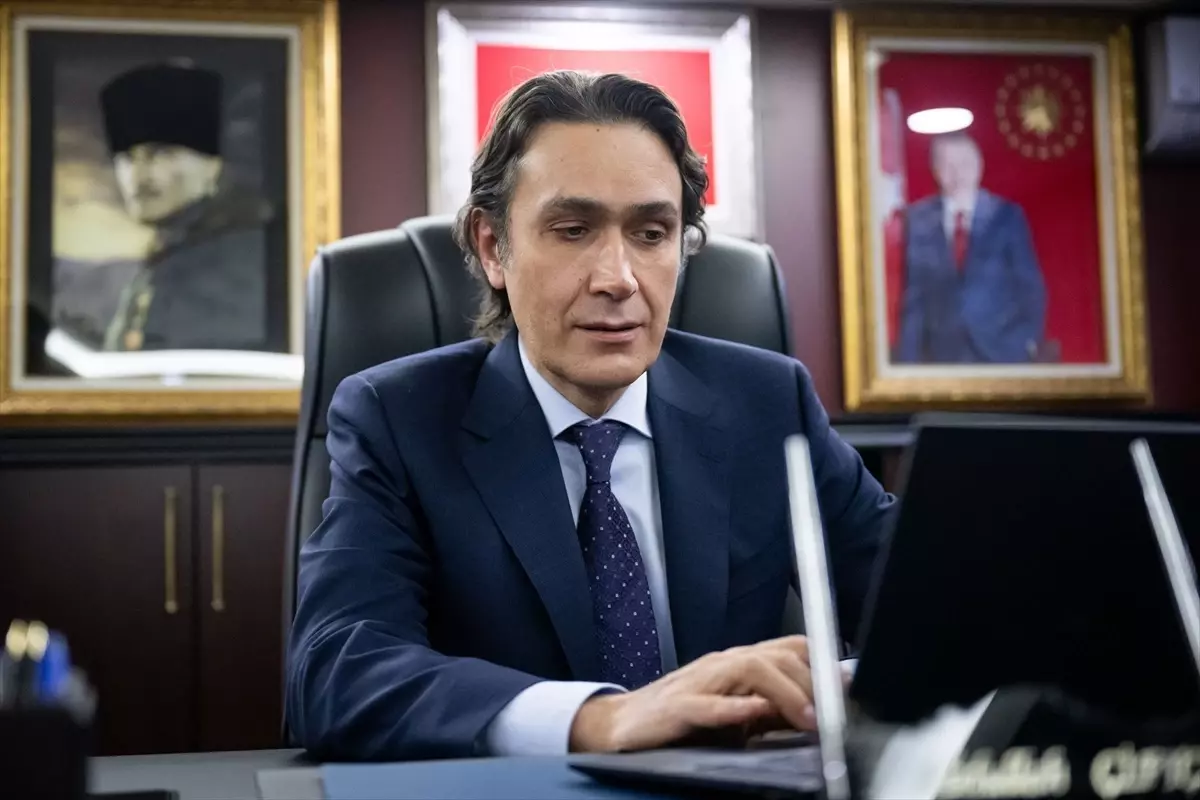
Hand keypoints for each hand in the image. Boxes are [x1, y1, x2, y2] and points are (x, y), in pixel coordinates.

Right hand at [569, 635, 819, 752]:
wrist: (623, 725)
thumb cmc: (681, 719)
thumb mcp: (735, 714)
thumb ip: (772, 709)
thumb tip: (818, 712)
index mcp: (739, 664)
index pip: (789, 648)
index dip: (824, 663)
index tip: (850, 687)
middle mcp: (723, 664)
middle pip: (776, 656)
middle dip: (811, 681)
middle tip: (834, 713)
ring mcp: (699, 682)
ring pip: (749, 669)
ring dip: (785, 693)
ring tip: (808, 719)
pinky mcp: (676, 707)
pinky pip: (707, 704)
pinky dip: (733, 708)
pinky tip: (752, 713)